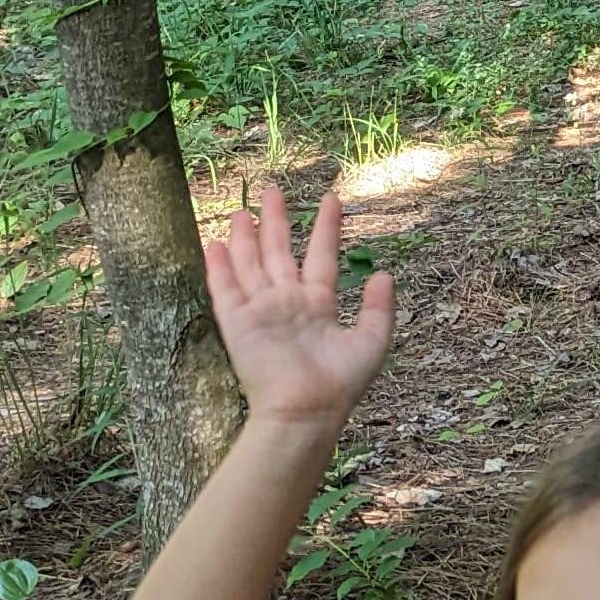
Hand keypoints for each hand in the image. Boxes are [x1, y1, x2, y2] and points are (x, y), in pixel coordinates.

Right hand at [205, 185, 394, 430]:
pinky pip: (225, 289)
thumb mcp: (372, 340)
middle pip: (279, 253)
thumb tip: (384, 272)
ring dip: (245, 237)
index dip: (326, 228)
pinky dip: (219, 267)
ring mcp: (261, 311)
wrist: (306, 411)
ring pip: (250, 264)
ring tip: (242, 209)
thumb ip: (380, 307)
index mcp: (319, 305)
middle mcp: (288, 303)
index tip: (332, 198)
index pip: (321, 256)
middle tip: (272, 188)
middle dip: (276, 221)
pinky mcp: (238, 323)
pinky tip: (215, 243)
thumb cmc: (340, 382)